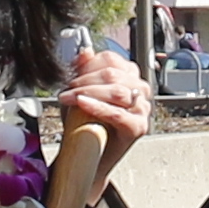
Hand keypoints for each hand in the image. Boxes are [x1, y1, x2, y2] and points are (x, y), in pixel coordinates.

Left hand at [57, 39, 153, 156]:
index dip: (87, 64)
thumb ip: (83, 70)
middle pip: (113, 74)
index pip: (111, 59)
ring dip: (88, 92)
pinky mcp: (138, 127)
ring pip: (117, 91)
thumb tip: (85, 51)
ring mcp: (142, 109)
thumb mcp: (80, 92)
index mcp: (129, 75)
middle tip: (66, 90)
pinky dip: (98, 107)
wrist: (87, 156)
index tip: (70, 74)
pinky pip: (118, 113)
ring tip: (68, 98)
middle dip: (84, 80)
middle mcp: (140, 90)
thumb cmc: (85, 123)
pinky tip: (82, 104)